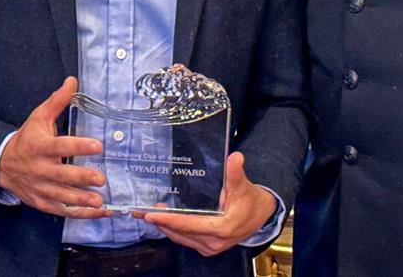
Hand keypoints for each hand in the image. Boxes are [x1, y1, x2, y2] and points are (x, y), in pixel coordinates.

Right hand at [0, 76, 111, 218]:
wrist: (1, 165)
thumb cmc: (27, 138)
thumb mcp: (39, 117)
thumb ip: (57, 100)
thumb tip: (73, 81)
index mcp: (40, 147)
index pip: (61, 146)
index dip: (78, 146)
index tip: (97, 145)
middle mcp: (40, 169)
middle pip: (62, 176)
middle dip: (82, 178)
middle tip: (101, 179)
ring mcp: (40, 188)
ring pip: (62, 197)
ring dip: (81, 200)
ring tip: (100, 202)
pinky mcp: (41, 202)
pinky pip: (60, 210)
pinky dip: (79, 213)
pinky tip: (97, 211)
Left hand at [143, 151, 277, 256]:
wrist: (260, 216)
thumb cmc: (251, 201)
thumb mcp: (244, 186)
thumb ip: (235, 173)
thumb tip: (234, 157)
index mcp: (221, 228)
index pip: (190, 224)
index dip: (170, 220)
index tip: (152, 215)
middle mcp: (213, 242)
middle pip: (181, 233)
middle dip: (161, 222)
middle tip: (142, 212)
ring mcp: (209, 246)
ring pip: (181, 237)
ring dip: (165, 226)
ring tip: (148, 214)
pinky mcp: (206, 246)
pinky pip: (185, 239)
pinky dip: (173, 229)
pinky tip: (164, 219)